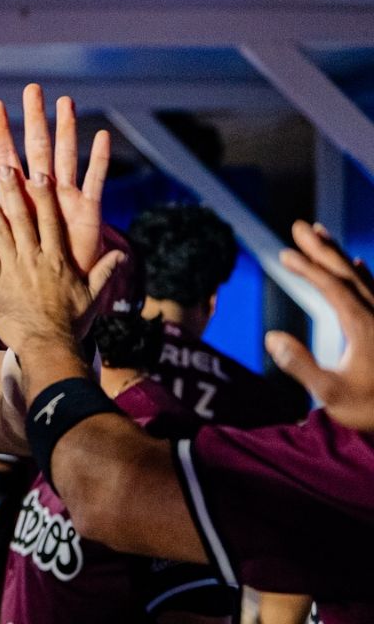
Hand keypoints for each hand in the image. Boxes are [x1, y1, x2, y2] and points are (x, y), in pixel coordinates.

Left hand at [0, 84, 110, 276]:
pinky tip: (103, 137)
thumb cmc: (18, 264)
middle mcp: (41, 189)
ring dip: (67, 128)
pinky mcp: (87, 211)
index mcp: (17, 196)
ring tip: (65, 101)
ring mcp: (65, 197)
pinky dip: (100, 160)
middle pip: (37, 146)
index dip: (0, 133)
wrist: (48, 290)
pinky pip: (95, 182)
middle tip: (32, 88)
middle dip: (34, 118)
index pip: (5, 157)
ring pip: (66, 155)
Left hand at [0, 166, 121, 370]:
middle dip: (13, 192)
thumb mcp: (91, 296)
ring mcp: (15, 270)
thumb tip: (122, 255)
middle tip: (5, 169)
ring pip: (2, 232)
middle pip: (23, 219)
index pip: (50, 221)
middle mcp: (36, 259)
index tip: (40, 176)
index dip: (44, 197)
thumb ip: (104, 272)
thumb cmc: (70, 321)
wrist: (47, 346)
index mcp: (58, 259)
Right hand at [265, 222, 373, 432]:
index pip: (332, 288)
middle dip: (321, 248)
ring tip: (321, 234)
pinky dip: (363, 274)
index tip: (284, 252)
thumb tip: (272, 337)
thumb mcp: (331, 394)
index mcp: (363, 327)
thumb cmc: (372, 409)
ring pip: (362, 278)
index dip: (308, 268)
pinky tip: (358, 265)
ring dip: (339, 255)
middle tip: (298, 225)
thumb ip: (301, 365)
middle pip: (348, 273)